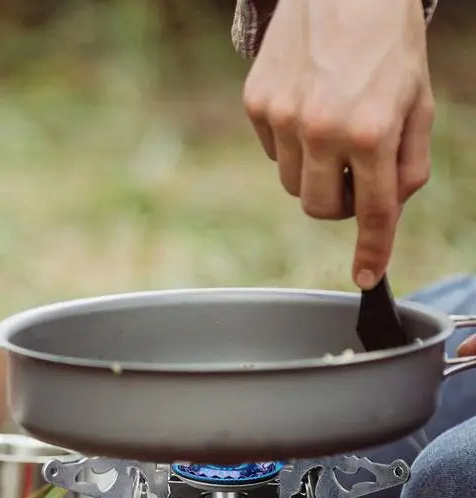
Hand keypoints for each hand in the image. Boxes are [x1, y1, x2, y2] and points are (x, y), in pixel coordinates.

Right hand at [242, 0, 433, 288]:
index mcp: (372, 129)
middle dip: (339, 199)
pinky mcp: (257, 104)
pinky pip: (272, 151)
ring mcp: (282, 117)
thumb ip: (408, 165)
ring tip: (330, 125)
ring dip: (314, 170)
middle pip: (320, 208)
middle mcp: (322, 128)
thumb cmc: (387, 43)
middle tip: (354, 169)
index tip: (366, 278)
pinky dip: (291, 142)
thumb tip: (387, 212)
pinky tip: (307, 104)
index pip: (374, 210)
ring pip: (293, 183)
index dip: (373, 250)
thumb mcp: (418, 102)